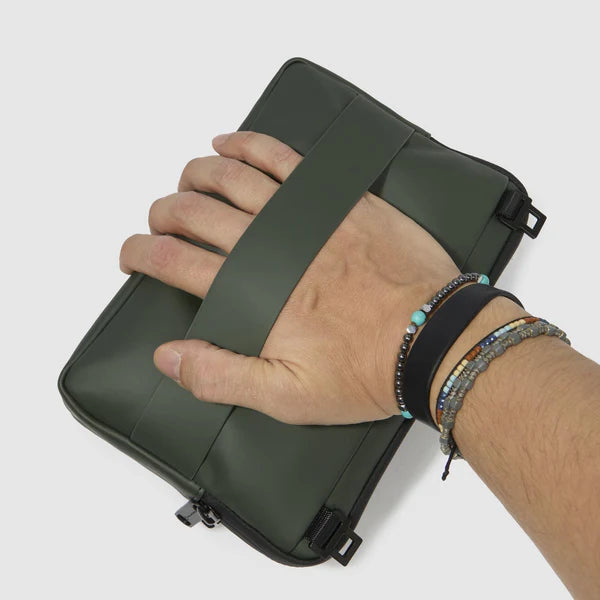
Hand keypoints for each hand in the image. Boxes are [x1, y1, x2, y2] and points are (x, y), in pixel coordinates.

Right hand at [120, 131, 459, 424]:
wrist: (434, 339)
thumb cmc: (367, 368)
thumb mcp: (287, 395)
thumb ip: (220, 375)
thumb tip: (169, 356)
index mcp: (254, 291)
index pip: (174, 262)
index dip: (140, 252)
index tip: (131, 252)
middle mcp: (271, 245)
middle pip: (194, 212)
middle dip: (163, 212)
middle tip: (158, 220)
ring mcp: (304, 216)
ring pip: (231, 177)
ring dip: (196, 174)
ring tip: (184, 180)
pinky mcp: (338, 199)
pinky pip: (283, 159)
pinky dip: (250, 145)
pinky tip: (231, 144)